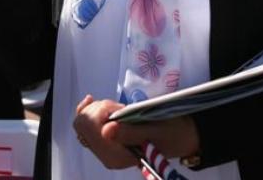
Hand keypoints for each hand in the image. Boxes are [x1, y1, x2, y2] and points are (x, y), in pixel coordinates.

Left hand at [72, 96, 198, 169]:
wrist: (180, 138)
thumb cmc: (171, 133)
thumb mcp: (155, 129)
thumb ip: (130, 132)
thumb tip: (105, 131)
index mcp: (116, 156)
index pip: (88, 129)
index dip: (99, 112)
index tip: (118, 109)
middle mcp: (106, 156)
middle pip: (82, 124)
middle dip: (98, 109)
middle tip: (119, 108)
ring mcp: (105, 149)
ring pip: (83, 122)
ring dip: (99, 109)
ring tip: (119, 110)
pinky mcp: (106, 142)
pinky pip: (87, 124)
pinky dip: (94, 111)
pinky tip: (103, 106)